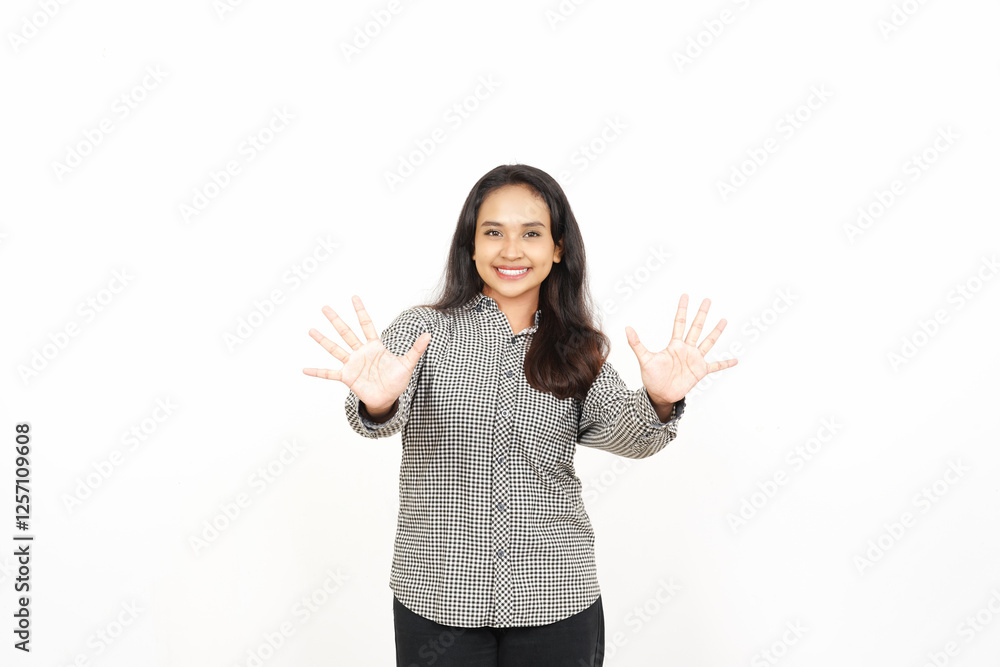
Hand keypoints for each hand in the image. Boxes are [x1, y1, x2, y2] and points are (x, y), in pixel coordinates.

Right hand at [302, 295, 430, 411]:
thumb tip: (429, 335)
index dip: (361, 311)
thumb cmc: (397, 380)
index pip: (366, 325)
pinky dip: (317, 372)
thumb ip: (416, 349)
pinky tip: (305, 370)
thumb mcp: (407, 364)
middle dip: (336, 320)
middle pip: (347, 333)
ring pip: (336, 349)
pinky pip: (329, 374)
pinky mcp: (347, 377)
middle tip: (325, 307)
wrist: (388, 398)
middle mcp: (361, 352)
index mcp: (375, 346)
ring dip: (323, 340)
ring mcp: (352, 364)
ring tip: (311, 330)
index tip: (354, 297)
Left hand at [625, 294, 737, 404]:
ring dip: (716, 332)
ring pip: (708, 342)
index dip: (682, 309)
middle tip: (707, 300)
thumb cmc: (652, 377)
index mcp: (675, 345)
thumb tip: (626, 328)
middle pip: (696, 327)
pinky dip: (725, 363)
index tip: (685, 295)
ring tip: (724, 320)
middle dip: (702, 313)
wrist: (660, 394)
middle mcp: (686, 349)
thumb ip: (636, 344)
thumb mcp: (644, 359)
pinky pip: (716, 366)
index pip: (680, 322)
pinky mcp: (700, 371)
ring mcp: (695, 359)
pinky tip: (736, 360)